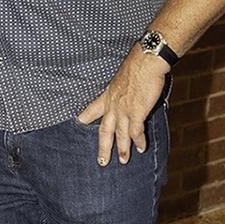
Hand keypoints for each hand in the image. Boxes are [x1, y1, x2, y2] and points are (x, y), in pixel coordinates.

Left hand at [77, 46, 168, 165]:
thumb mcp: (122, 78)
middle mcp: (113, 105)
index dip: (85, 117)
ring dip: (122, 149)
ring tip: (124, 161)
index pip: (92, 109)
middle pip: (104, 131)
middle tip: (101, 162)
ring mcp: (124, 110)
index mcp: (108, 95)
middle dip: (103, 147)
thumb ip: (123, 89)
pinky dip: (139, 141)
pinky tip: (141, 148)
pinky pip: (136, 132)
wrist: (146, 61)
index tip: (78, 122)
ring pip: (120, 135)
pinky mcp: (136, 112)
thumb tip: (128, 92)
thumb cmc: (137, 65)